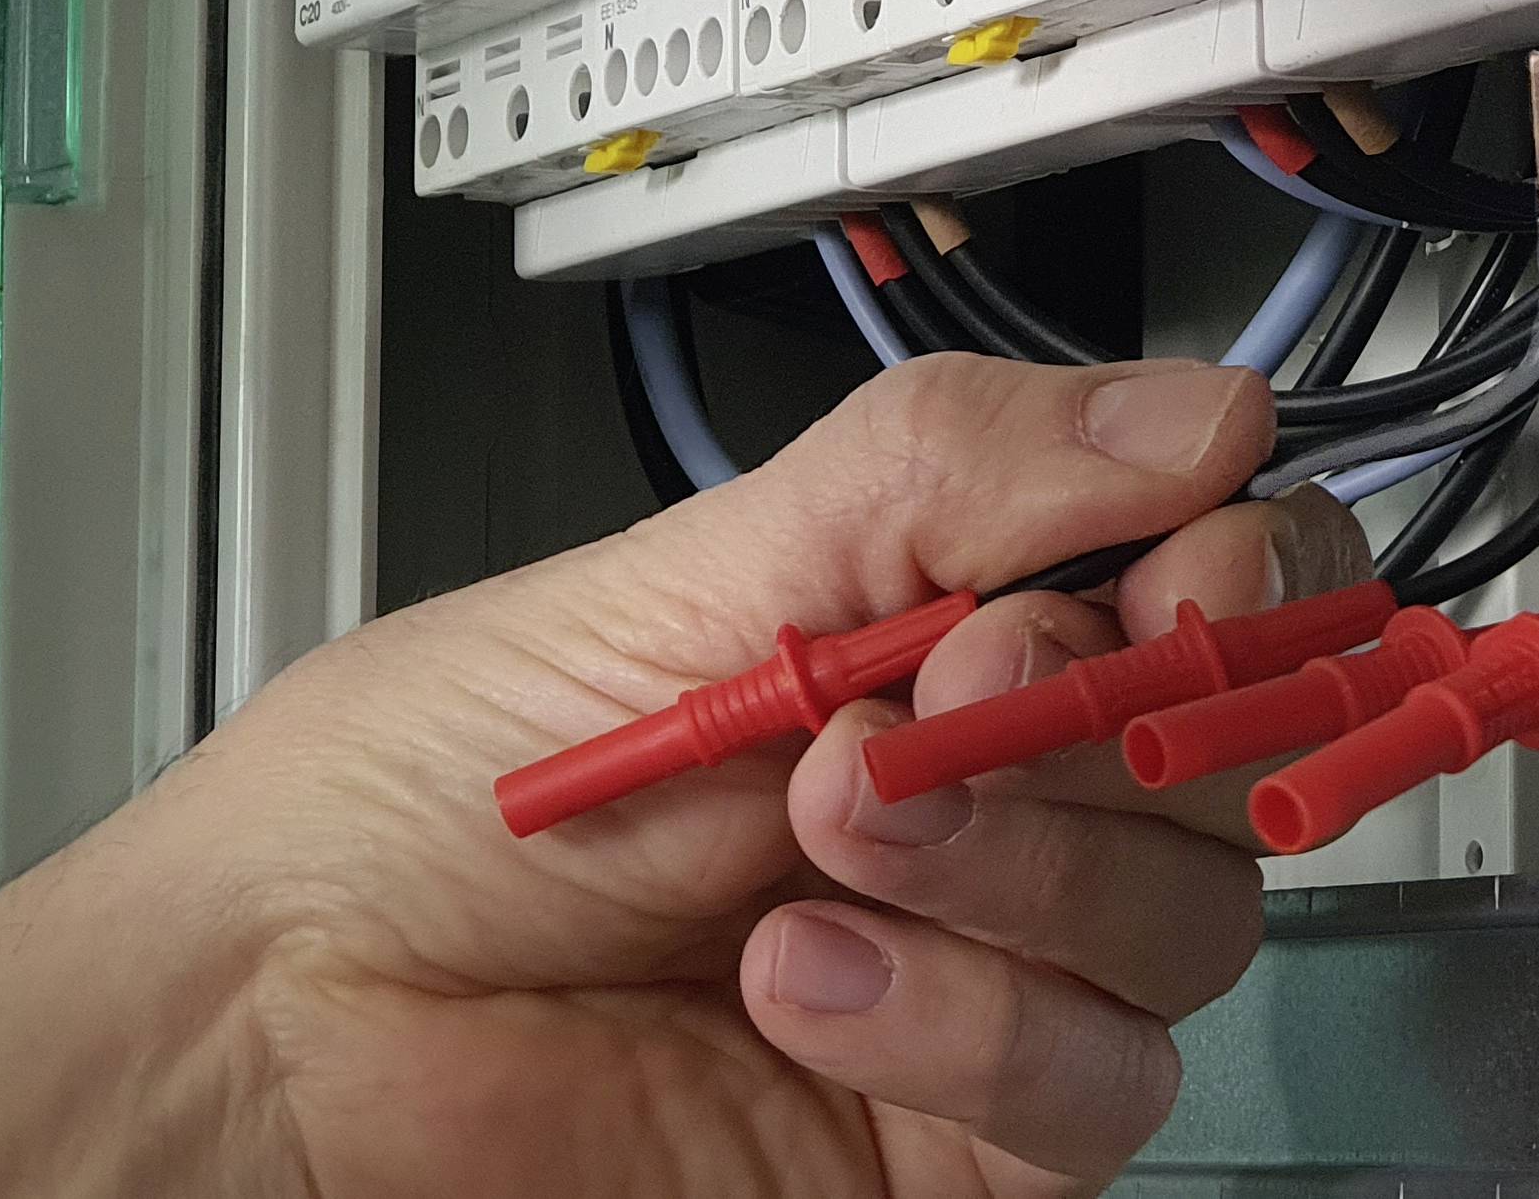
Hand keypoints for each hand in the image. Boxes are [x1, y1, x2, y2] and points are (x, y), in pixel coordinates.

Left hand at [0, 356, 1367, 1196]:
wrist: (292, 1010)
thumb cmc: (442, 776)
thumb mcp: (695, 573)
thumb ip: (943, 478)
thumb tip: (1203, 411)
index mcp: (937, 626)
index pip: (1204, 580)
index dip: (1245, 569)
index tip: (1194, 564)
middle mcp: (989, 790)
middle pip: (1218, 755)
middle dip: (1099, 711)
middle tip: (943, 681)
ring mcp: (984, 966)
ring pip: (1184, 926)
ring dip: (1023, 859)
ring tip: (832, 819)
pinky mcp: (955, 1135)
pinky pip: (1087, 1088)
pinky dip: (960, 1022)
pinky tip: (796, 978)